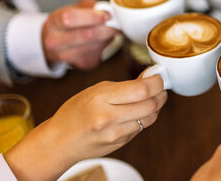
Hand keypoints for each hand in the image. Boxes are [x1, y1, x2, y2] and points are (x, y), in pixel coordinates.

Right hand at [4, 73, 166, 180]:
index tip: (158, 76)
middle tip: (160, 87)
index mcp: (102, 99)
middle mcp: (109, 118)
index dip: (157, 82)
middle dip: (161, 93)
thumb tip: (150, 78)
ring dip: (156, 106)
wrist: (59, 141)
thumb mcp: (97, 90)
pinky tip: (138, 112)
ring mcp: (116, 133)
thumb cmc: (75, 112)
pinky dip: (145, 117)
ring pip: (151, 118)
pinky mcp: (120, 143)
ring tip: (151, 98)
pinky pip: (142, 128)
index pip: (142, 89)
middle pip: (151, 104)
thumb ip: (124, 86)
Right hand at [42, 0, 118, 69]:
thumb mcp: (73, 8)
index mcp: (54, 23)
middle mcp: (56, 42)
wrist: (55, 43)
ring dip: (108, 36)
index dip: (92, 16)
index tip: (107, 15)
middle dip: (107, 28)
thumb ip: (90, 6)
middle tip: (116, 22)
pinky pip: (101, 52)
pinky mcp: (82, 64)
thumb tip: (109, 10)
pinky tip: (102, 39)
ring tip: (109, 29)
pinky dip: (106, 44)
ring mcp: (68, 56)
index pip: (71, 18)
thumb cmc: (67, 23)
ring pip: (97, 45)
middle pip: (87, 35)